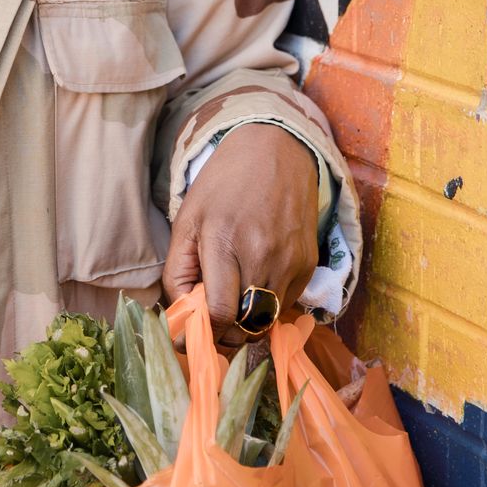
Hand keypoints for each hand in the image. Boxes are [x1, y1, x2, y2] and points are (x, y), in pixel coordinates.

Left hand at [162, 124, 319, 346]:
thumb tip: (179, 317)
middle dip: (226, 335)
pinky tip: (256, 281)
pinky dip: (268, 305)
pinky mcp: (309, 264)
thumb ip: (177, 271)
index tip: (192, 334)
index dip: (205, 332)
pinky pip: (286, 305)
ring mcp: (291, 261)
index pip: (220, 312)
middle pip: (246, 325)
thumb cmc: (222, 186)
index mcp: (223, 241)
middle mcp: (262, 254)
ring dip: (247, 322)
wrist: (276, 152)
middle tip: (211, 324)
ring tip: (232, 300)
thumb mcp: (187, 220)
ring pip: (268, 321)